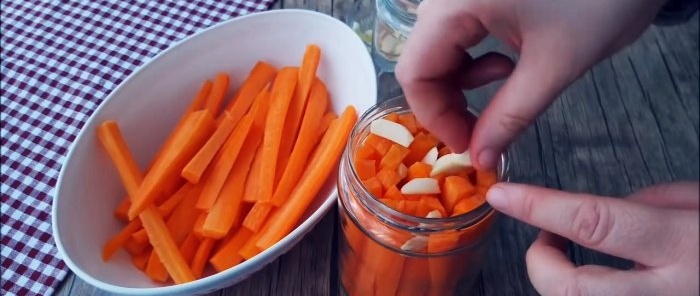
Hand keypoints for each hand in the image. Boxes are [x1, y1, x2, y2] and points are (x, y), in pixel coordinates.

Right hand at [396, 0, 668, 169]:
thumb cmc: (601, 4)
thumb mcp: (552, 67)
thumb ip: (509, 117)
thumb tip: (479, 160)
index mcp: (456, 3)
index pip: (415, 71)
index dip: (435, 117)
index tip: (468, 146)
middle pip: (422, 60)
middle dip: (447, 102)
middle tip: (481, 131)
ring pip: (438, 49)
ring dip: (462, 81)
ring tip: (505, 84)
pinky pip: (458, 34)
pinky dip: (474, 59)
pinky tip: (506, 63)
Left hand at [485, 182, 698, 295]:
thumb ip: (651, 206)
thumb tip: (598, 217)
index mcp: (686, 245)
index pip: (594, 222)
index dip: (540, 207)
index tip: (503, 194)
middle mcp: (672, 293)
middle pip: (573, 290)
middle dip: (538, 263)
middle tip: (544, 240)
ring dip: (561, 284)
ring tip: (569, 258)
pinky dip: (591, 295)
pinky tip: (602, 279)